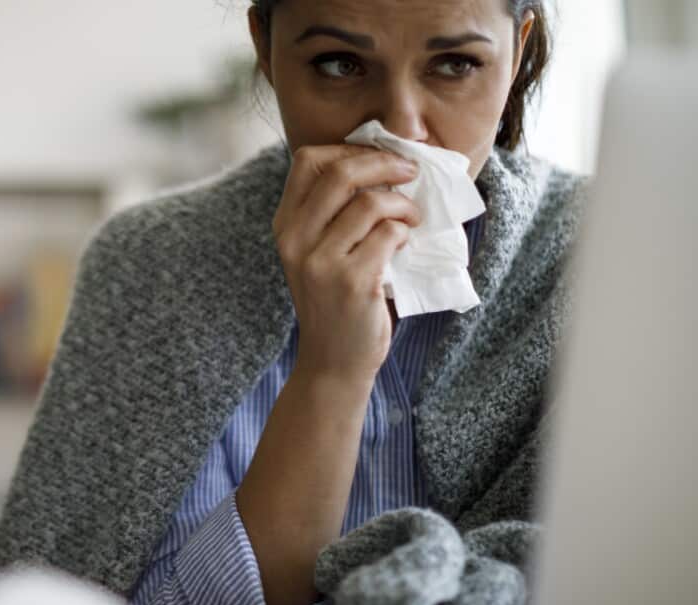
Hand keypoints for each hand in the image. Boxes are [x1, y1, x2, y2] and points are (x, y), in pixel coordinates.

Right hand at [273, 145, 420, 386]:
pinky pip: (388, 235)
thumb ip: (333, 213)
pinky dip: (405, 233)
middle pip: (341, 172)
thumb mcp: (318, 253)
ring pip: (370, 203)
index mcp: (285, 226)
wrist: (334, 361)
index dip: (348, 149)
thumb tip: (383, 162)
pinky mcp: (351, 282)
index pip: (307, 160)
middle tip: (409, 172)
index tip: (378, 158)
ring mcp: (321, 262)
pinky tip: (405, 245)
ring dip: (403, 205)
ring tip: (411, 219)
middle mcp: (295, 240)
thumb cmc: (336, 301)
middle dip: (384, 163)